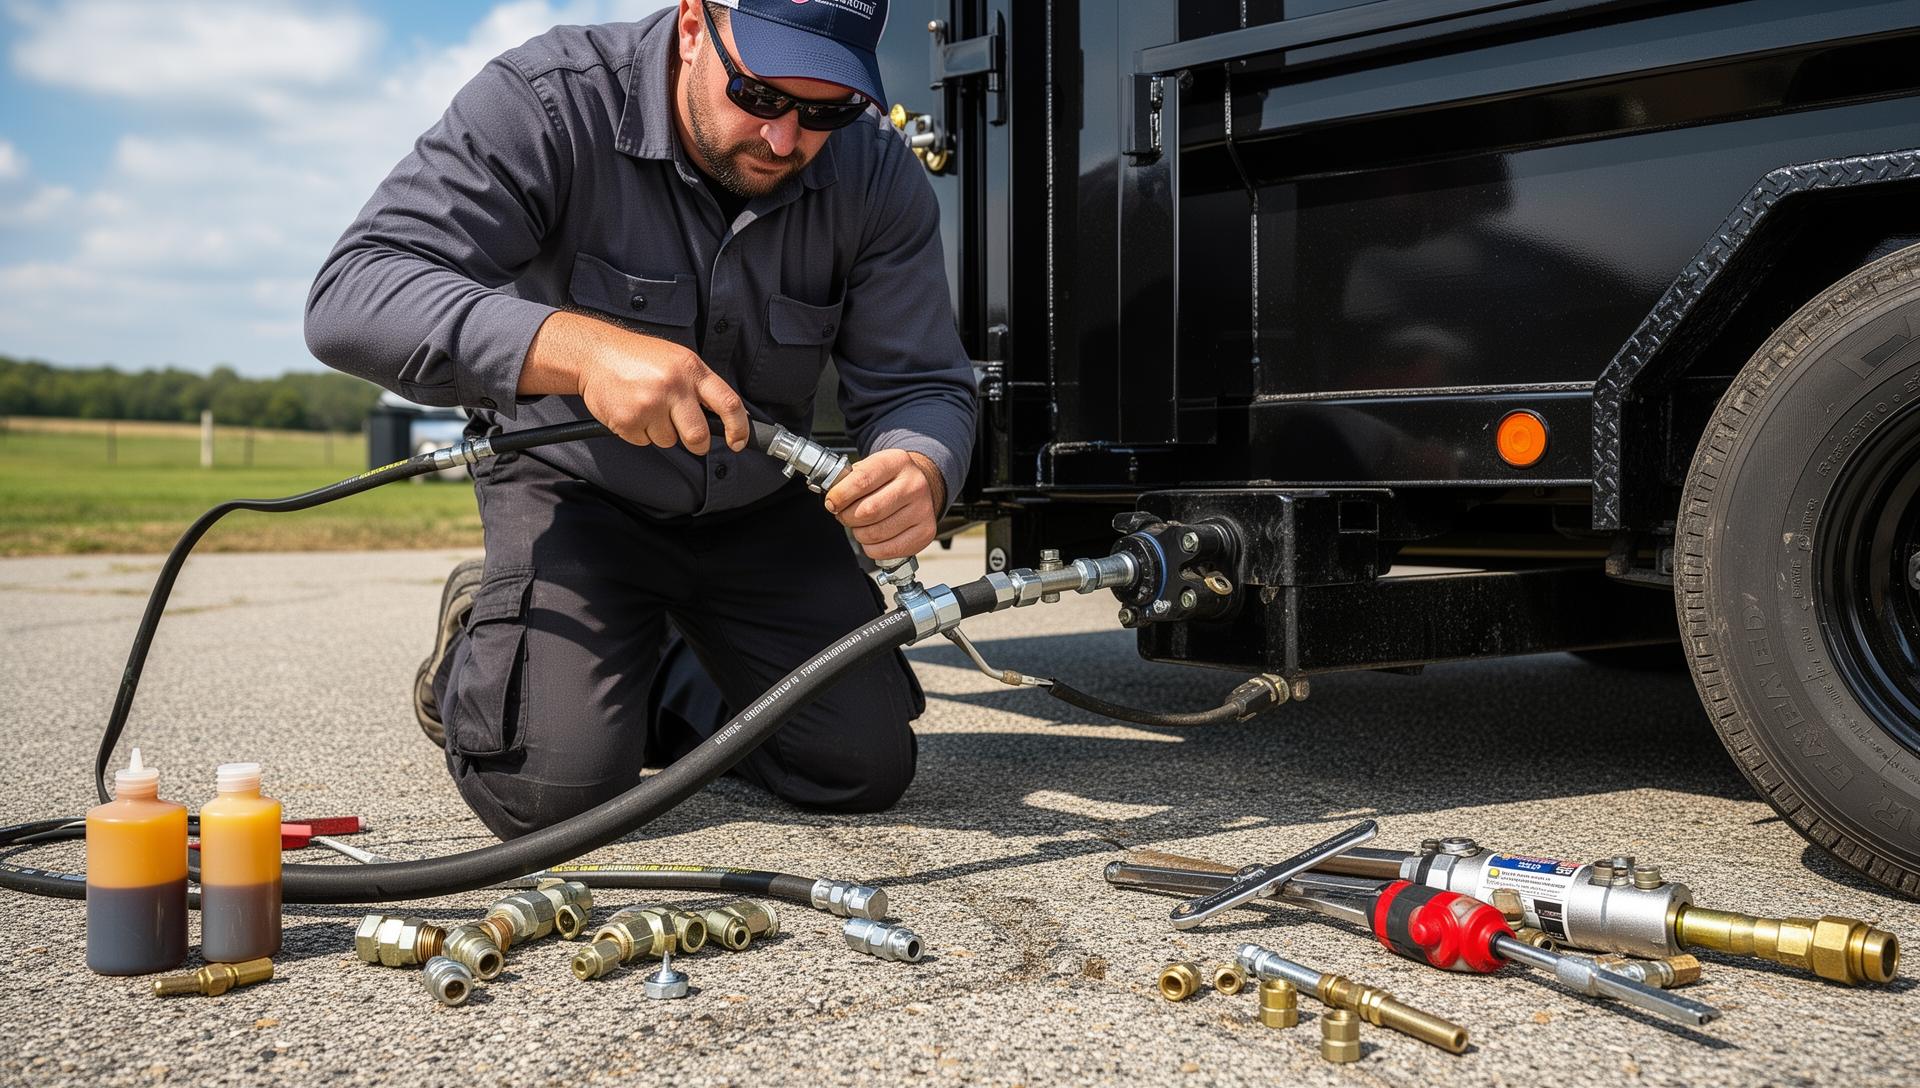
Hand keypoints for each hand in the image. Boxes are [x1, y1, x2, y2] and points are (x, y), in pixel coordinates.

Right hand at [522, 311, 747, 454]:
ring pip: (669, 441)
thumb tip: (727, 415)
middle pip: (698, 435)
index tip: (739, 441)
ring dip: (661, 432)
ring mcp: (650, 404)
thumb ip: (700, 386)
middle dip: (697, 443)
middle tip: (689, 437)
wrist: (594, 353)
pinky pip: (644, 442)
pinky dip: (640, 433)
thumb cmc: (638, 357)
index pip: (728, 403)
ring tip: (647, 407)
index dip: (739, 428)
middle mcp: (673, 386)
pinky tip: (632, 411)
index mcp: (692, 369)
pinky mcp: (628, 419)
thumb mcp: (678, 360)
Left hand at [824, 449, 945, 560]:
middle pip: (868, 511)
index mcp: (897, 462)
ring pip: (875, 534)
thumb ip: (849, 480)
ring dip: (858, 533)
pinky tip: (873, 537)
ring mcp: (922, 510)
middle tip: (844, 515)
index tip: (832, 502)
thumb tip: (832, 501)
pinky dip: (871, 548)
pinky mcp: (925, 533)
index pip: (862, 480)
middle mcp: (914, 485)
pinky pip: (886, 550)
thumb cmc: (889, 479)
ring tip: (860, 525)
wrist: (920, 486)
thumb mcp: (870, 467)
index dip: (840, 495)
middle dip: (847, 517)